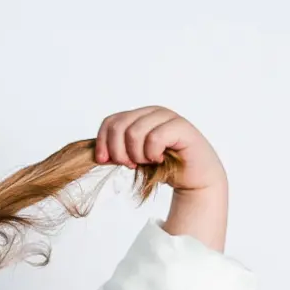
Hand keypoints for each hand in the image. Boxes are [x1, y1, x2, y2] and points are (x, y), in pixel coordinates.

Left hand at [93, 106, 226, 192]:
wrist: (193, 177)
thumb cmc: (163, 167)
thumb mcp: (133, 158)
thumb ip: (116, 151)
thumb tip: (96, 155)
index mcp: (138, 116)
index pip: (110, 122)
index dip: (102, 142)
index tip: (104, 161)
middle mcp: (152, 112)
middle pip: (118, 126)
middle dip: (118, 152)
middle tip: (130, 165)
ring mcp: (167, 117)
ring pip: (134, 132)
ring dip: (137, 155)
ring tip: (147, 162)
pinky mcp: (181, 127)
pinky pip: (154, 138)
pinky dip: (152, 153)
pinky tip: (160, 159)